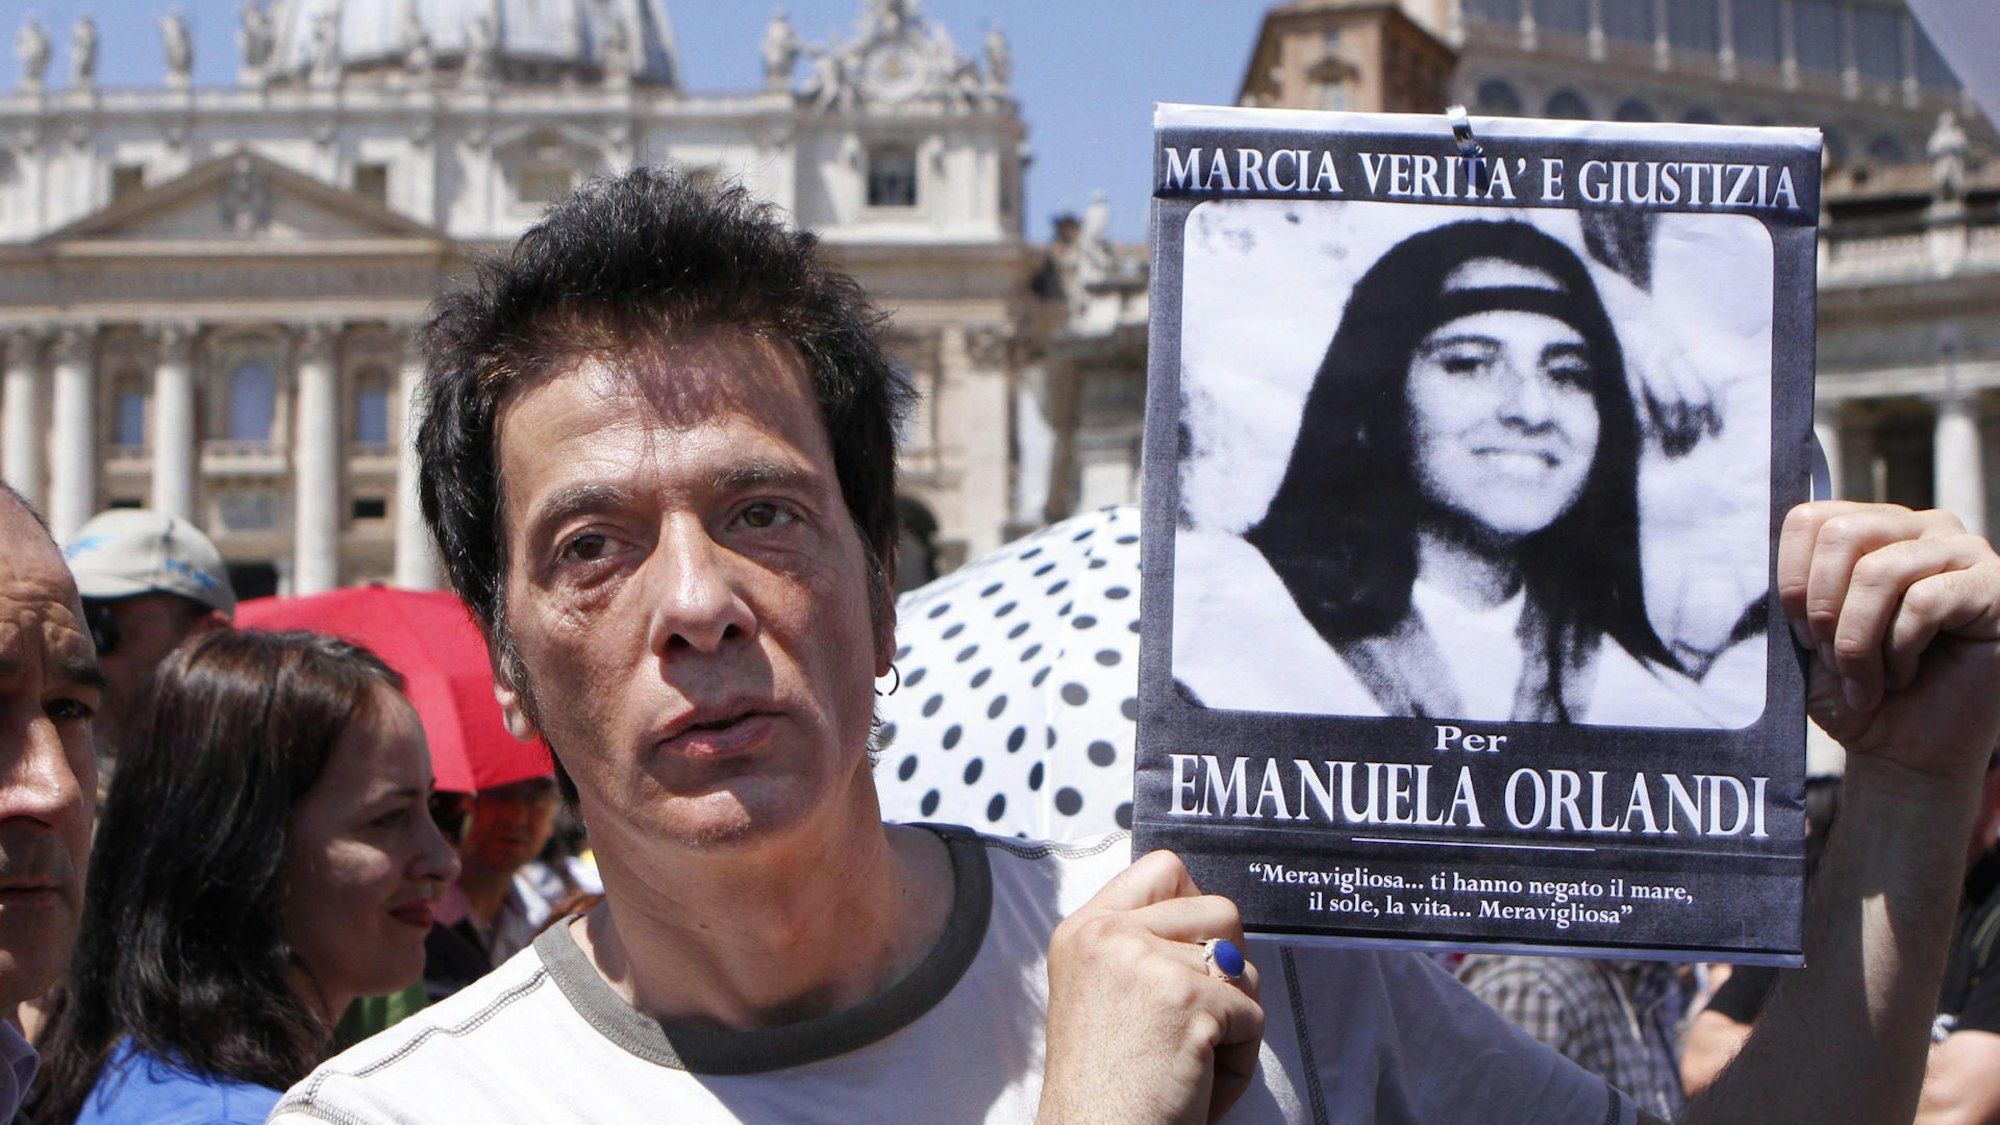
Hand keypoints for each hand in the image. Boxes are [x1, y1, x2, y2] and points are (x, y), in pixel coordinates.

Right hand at [1039, 850, 1264, 1124]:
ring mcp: (1144, 960)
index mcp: (1084, 930)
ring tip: (1192, 1058)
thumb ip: (1142, 948)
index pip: (1164, 869)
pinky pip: (1252, 1016)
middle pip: (1220, 910)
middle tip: (1194, 1021)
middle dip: (1226, 971)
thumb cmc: (1107, 1089)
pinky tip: (1198, 1081)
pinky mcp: (1184, 997)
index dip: (1195, 909)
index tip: (1188, 960)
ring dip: (1234, 1019)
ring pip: (1244, 966)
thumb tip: (1219, 934)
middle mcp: (1108, 934)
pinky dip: (1239, 1058)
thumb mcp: (1100, 993)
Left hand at [1777, 501, 1999, 777]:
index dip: (1793, 583)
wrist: (1907, 748)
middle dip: (1823, 609)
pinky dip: (1900, 649)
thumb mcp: (1808, 640)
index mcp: (1870, 530)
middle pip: (1841, 535)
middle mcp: (1917, 528)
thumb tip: (1767, 563)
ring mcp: (1961, 551)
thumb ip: (1792, 593)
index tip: (1804, 637)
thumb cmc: (1856, 689)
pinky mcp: (1993, 585)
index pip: (1809, 519)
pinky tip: (1905, 675)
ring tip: (1866, 679)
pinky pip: (1926, 601)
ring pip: (1879, 572)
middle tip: (1833, 660)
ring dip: (1858, 640)